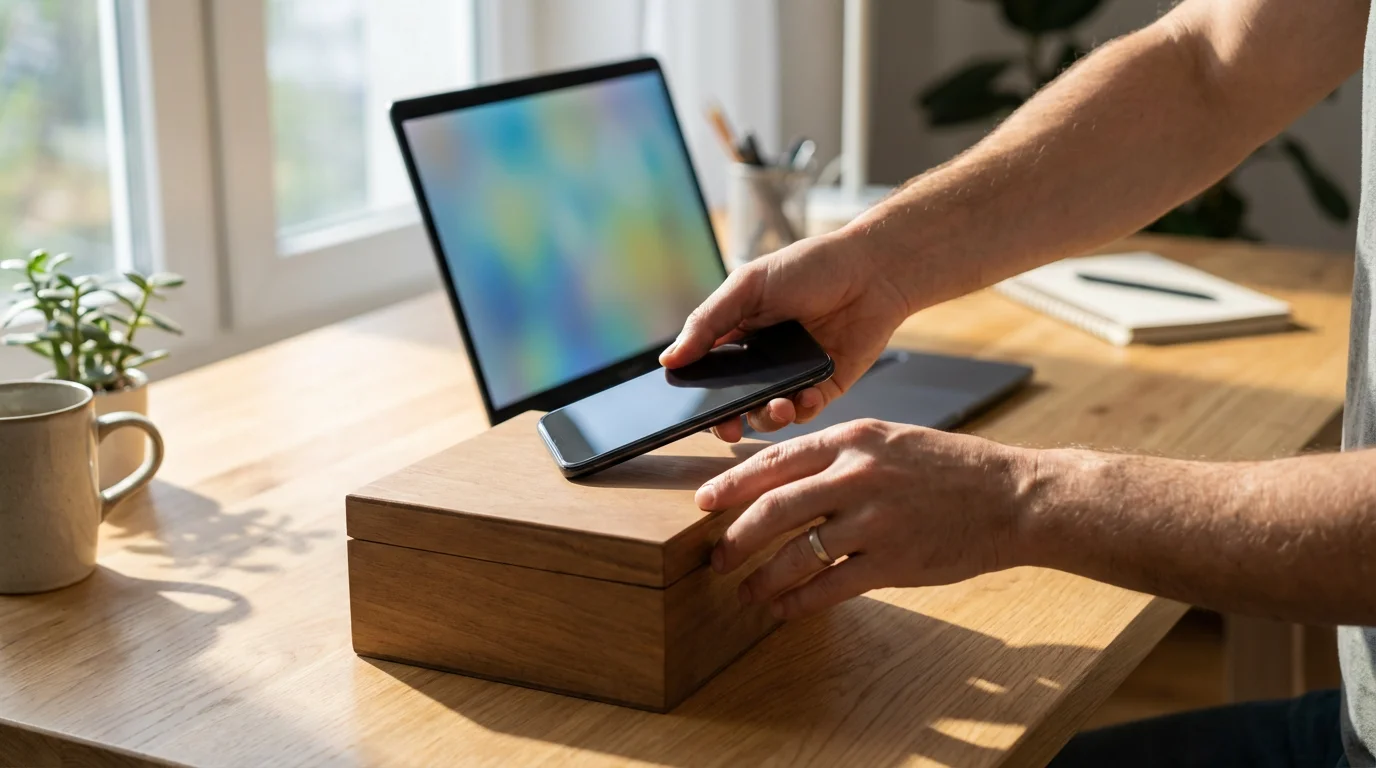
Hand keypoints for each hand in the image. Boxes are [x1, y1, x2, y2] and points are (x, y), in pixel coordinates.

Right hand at [659, 233, 911, 441]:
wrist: (872, 270)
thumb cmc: (809, 267)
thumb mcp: (748, 286)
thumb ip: (708, 322)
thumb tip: (669, 359)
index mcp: (736, 335)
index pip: (707, 374)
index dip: (698, 395)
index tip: (691, 412)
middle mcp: (761, 360)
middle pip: (734, 403)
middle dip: (729, 420)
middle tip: (730, 428)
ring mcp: (792, 376)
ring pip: (768, 414)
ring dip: (768, 417)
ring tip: (779, 406)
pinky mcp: (824, 386)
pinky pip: (805, 411)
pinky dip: (802, 409)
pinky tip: (806, 395)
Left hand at [699, 419, 1033, 618]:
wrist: (1013, 498)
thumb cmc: (951, 469)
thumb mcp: (890, 440)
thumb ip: (839, 455)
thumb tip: (782, 475)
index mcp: (854, 438)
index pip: (774, 460)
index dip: (731, 483)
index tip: (704, 501)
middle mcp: (858, 475)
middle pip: (773, 509)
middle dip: (735, 538)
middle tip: (715, 557)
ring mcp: (874, 521)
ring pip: (795, 554)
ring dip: (761, 577)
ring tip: (745, 591)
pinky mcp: (893, 562)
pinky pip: (829, 587)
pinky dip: (798, 602)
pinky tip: (781, 609)